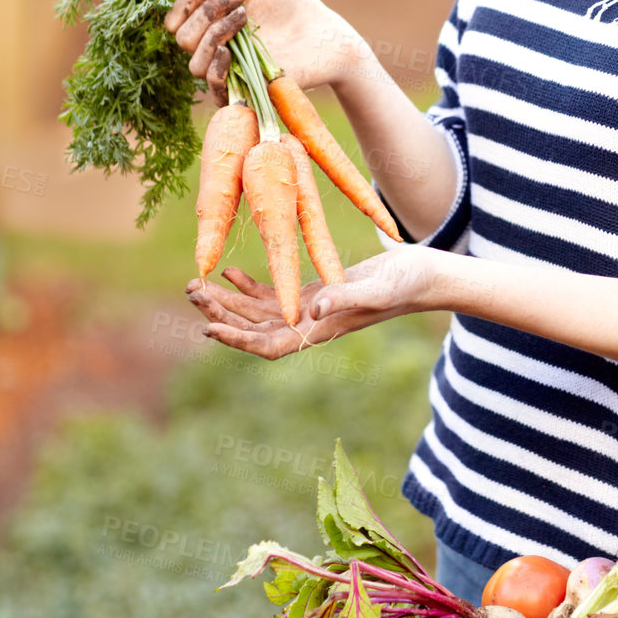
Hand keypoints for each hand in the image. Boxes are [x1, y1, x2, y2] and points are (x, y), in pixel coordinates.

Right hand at [164, 0, 363, 105]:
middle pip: (182, 37)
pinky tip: (228, 50)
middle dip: (207, 10)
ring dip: (213, 34)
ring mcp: (228, 72)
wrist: (325, 34)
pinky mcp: (245, 90)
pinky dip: (215, 68)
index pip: (177, 18)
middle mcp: (213, 50)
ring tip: (244, 15)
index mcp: (209, 26)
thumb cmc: (289, 8)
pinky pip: (214, 88)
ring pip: (194, 63)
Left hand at [186, 248, 437, 358]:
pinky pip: (274, 294)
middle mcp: (310, 325)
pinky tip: (231, 272)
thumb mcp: (378, 290)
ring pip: (258, 312)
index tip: (208, 329)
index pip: (269, 345)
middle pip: (254, 329)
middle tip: (191, 292)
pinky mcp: (316, 290)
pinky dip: (249, 285)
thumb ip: (345, 299)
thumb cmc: (407, 284)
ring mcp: (311, 308)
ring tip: (197, 284)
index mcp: (321, 331)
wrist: (426, 275)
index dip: (238, 341)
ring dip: (227, 301)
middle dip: (221, 314)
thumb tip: (311, 310)